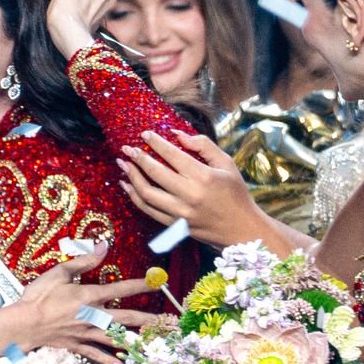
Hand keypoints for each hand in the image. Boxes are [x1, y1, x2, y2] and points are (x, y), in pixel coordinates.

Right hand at [12, 244, 154, 363]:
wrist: (24, 324)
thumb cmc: (39, 296)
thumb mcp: (59, 272)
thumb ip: (83, 260)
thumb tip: (102, 246)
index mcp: (89, 296)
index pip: (121, 289)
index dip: (141, 284)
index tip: (157, 281)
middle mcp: (93, 316)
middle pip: (126, 318)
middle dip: (147, 319)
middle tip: (165, 322)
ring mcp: (86, 333)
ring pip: (116, 338)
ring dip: (135, 341)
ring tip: (152, 345)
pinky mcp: (77, 346)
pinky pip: (96, 355)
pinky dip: (109, 361)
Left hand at [117, 130, 271, 248]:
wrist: (240, 229)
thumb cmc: (235, 193)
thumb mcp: (226, 164)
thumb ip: (203, 145)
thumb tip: (177, 135)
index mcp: (203, 177)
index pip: (172, 155)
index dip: (156, 143)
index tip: (144, 134)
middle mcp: (189, 195)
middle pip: (155, 173)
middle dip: (138, 158)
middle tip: (126, 148)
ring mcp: (180, 213)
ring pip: (146, 193)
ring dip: (132, 177)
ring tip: (123, 164)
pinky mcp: (175, 225)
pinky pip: (148, 210)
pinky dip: (134, 197)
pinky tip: (127, 185)